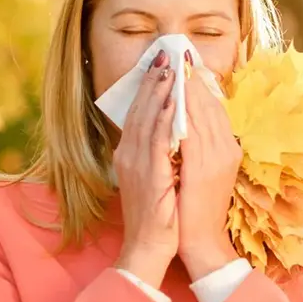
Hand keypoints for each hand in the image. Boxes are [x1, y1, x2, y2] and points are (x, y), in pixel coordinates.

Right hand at [113, 49, 178, 289]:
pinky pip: (157, 142)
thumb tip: (171, 128)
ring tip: (171, 69)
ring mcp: (137, 165)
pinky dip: (165, 120)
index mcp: (130, 153)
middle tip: (166, 54)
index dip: (149, 87)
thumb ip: (158, 151)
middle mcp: (129, 154)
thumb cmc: (157, 215)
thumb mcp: (154, 176)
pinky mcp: (150, 176)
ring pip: (148, 120)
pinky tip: (173, 103)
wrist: (149, 247)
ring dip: (159, 92)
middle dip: (154, 80)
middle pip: (140, 109)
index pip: (139, 112)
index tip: (161, 64)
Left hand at [177, 52, 241, 281]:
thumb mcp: (198, 171)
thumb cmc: (195, 209)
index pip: (215, 109)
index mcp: (227, 150)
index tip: (188, 63)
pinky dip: (184, 113)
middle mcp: (227, 150)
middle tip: (181, 54)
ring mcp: (218, 159)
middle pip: (211, 106)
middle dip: (194, 79)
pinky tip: (173, 98)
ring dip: (189, 89)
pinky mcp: (205, 169)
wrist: (200, 243)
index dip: (201, 85)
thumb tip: (183, 121)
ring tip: (176, 67)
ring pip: (203, 114)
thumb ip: (196, 147)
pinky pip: (193, 133)